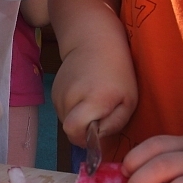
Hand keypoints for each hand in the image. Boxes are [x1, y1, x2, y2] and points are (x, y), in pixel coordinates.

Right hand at [52, 39, 136, 154]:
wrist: (93, 40)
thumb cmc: (118, 71)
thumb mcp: (129, 100)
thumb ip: (114, 124)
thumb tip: (98, 141)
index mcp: (91, 101)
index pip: (74, 132)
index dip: (85, 139)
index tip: (98, 132)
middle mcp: (70, 99)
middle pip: (70, 130)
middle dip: (84, 130)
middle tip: (99, 116)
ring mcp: (58, 95)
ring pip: (66, 121)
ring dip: (79, 120)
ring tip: (92, 102)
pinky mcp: (53, 91)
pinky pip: (62, 111)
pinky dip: (72, 110)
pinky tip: (84, 95)